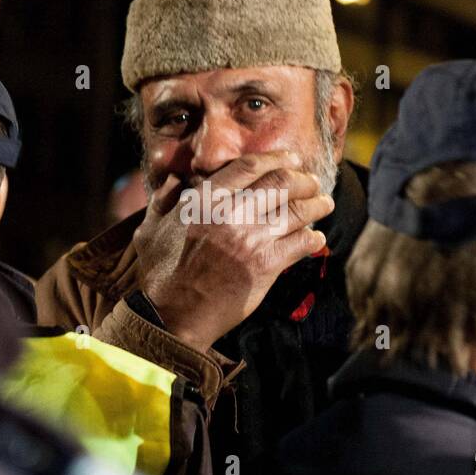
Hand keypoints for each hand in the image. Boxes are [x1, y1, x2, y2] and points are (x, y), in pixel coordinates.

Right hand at [131, 151, 333, 352]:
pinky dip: (313, 239)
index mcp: (205, 200)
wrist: (173, 315)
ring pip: (296, 211)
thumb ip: (162, 201)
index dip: (277, 158)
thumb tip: (173, 181)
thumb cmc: (160, 275)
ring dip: (316, 205)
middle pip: (281, 183)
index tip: (292, 159)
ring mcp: (251, 239)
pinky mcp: (265, 265)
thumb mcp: (150, 230)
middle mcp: (231, 213)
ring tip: (325, 203)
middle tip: (312, 182)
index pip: (249, 167)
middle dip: (303, 179)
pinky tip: (317, 239)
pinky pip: (300, 244)